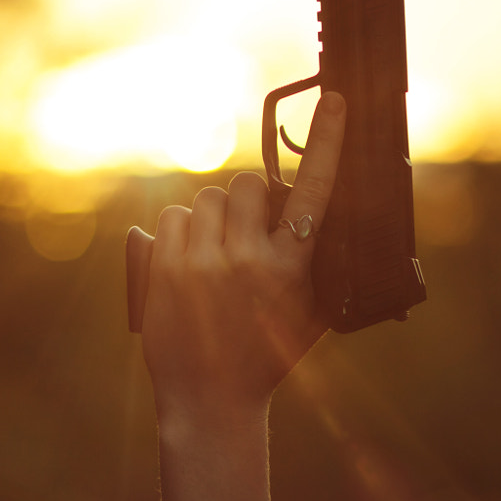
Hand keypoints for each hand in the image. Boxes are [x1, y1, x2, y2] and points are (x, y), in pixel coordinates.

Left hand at [129, 92, 344, 420]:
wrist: (212, 400)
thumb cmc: (269, 356)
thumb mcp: (312, 313)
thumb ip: (317, 263)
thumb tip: (309, 212)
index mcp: (294, 268)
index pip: (315, 192)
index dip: (328, 142)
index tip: (335, 100)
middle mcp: (250, 260)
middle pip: (244, 185)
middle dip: (244, 202)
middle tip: (245, 236)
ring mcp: (204, 263)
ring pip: (203, 200)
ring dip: (209, 220)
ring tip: (213, 260)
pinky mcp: (165, 269)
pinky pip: (170, 219)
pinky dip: (177, 236)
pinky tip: (187, 268)